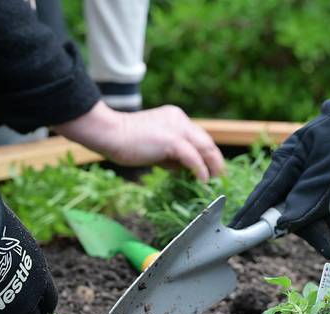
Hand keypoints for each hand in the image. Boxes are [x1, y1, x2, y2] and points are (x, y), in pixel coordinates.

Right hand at [54, 101, 224, 181]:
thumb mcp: (155, 147)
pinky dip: (200, 170)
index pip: (199, 136)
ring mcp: (177, 128)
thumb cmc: (126, 141)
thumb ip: (171, 154)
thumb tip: (185, 168)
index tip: (212, 168)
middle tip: (219, 176)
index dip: (207, 153)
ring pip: (205, 148)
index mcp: (176, 117)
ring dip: (212, 166)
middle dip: (215, 160)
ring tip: (214, 180)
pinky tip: (202, 180)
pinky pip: (193, 157)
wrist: (109, 133)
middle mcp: (180, 119)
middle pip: (207, 141)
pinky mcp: (173, 140)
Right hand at [229, 67, 329, 258]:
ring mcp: (317, 181)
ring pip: (321, 212)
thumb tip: (285, 223)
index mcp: (287, 162)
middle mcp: (298, 174)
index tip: (240, 236)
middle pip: (296, 210)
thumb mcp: (329, 163)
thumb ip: (308, 192)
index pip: (264, 195)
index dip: (252, 217)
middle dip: (316, 231)